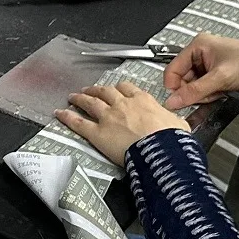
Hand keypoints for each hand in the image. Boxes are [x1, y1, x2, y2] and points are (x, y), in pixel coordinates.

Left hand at [56, 81, 188, 163]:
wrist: (160, 150)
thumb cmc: (171, 139)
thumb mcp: (178, 124)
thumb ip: (172, 120)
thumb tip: (178, 124)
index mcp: (143, 100)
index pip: (127, 88)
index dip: (119, 88)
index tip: (116, 89)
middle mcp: (123, 105)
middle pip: (106, 91)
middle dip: (96, 90)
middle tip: (90, 90)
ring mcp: (108, 117)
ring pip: (90, 102)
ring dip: (80, 98)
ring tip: (73, 97)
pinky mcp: (97, 132)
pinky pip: (79, 122)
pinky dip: (67, 117)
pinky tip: (60, 113)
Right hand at [161, 33, 238, 110]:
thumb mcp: (220, 78)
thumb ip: (194, 92)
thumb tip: (173, 101)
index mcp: (198, 45)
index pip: (172, 70)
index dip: (175, 87)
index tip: (179, 101)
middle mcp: (202, 54)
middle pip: (183, 81)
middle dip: (194, 92)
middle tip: (208, 93)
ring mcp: (210, 66)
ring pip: (194, 88)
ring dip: (204, 95)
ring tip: (219, 92)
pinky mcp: (218, 77)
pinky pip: (205, 91)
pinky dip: (210, 96)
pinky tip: (220, 95)